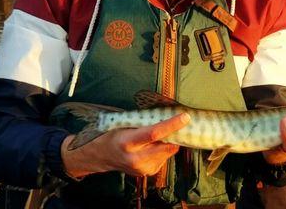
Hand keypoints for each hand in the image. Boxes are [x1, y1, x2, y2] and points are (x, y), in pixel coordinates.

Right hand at [61, 113, 189, 177]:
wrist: (100, 156)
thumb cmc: (111, 134)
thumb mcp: (123, 124)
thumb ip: (142, 121)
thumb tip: (166, 113)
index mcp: (128, 142)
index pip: (154, 133)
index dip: (171, 124)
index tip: (185, 117)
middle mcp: (136, 159)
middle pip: (166, 146)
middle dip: (177, 134)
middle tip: (181, 122)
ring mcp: (143, 168)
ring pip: (168, 152)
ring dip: (170, 141)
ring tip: (164, 132)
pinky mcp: (148, 172)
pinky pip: (164, 157)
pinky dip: (164, 148)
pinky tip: (155, 144)